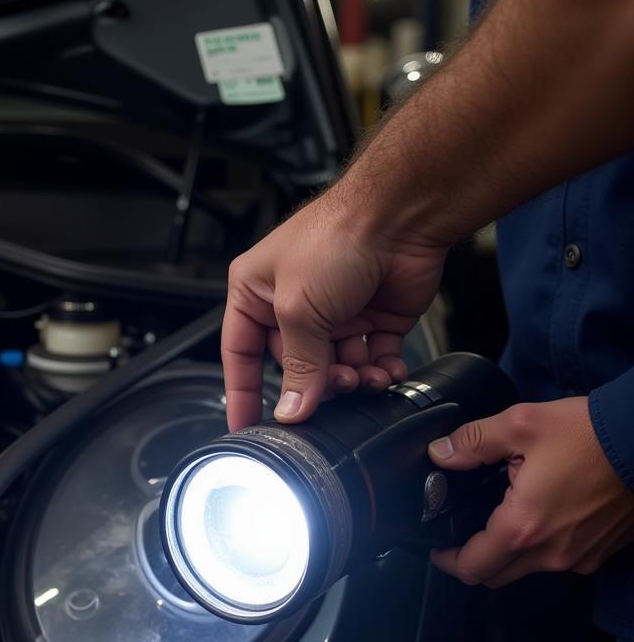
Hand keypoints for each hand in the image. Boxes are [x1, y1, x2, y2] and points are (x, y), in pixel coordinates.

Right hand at [221, 185, 446, 430]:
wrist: (401, 214)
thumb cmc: (337, 237)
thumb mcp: (300, 309)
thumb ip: (297, 367)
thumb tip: (291, 411)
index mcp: (256, 291)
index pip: (239, 353)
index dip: (242, 392)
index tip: (245, 427)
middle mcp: (293, 302)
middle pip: (294, 366)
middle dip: (314, 384)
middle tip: (330, 388)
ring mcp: (336, 312)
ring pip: (336, 368)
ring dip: (352, 381)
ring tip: (363, 377)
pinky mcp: (374, 319)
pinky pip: (372, 360)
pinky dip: (379, 372)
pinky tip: (386, 371)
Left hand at [428, 397, 633, 586]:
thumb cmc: (590, 434)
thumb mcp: (520, 425)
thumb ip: (472, 441)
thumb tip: (440, 452)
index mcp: (522, 528)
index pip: (471, 567)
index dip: (447, 560)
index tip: (438, 549)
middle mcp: (551, 552)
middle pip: (497, 575)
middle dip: (475, 560)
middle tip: (465, 536)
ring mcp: (580, 556)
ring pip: (529, 569)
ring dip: (511, 553)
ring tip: (505, 517)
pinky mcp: (601, 551)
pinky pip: (561, 559)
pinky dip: (544, 546)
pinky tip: (543, 515)